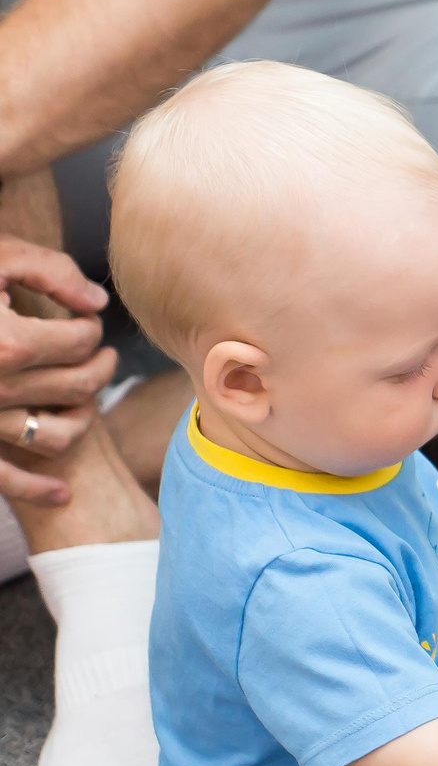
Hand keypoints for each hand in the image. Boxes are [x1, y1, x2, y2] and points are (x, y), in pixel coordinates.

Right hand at [0, 236, 114, 502]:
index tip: (81, 318)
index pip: (80, 341)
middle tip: (99, 351)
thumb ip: (51, 271)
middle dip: (98, 365)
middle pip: (77, 385)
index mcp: (5, 344)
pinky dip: (34, 490)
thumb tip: (97, 305)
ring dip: (81, 417)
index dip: (90, 327)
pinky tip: (62, 493)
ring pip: (57, 435)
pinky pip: (3, 478)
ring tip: (85, 394)